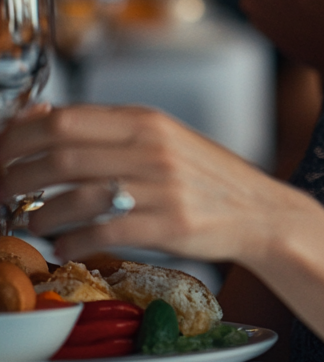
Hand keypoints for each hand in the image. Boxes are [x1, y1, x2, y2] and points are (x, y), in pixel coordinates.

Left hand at [0, 105, 292, 262]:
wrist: (259, 211)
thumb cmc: (206, 176)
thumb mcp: (163, 137)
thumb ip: (109, 129)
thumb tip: (40, 117)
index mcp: (148, 121)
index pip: (66, 120)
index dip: (19, 137)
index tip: (1, 151)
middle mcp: (152, 149)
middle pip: (60, 157)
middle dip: (15, 176)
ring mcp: (160, 188)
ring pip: (74, 198)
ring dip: (38, 215)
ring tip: (30, 222)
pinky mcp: (166, 226)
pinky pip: (100, 234)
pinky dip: (70, 242)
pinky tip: (64, 244)